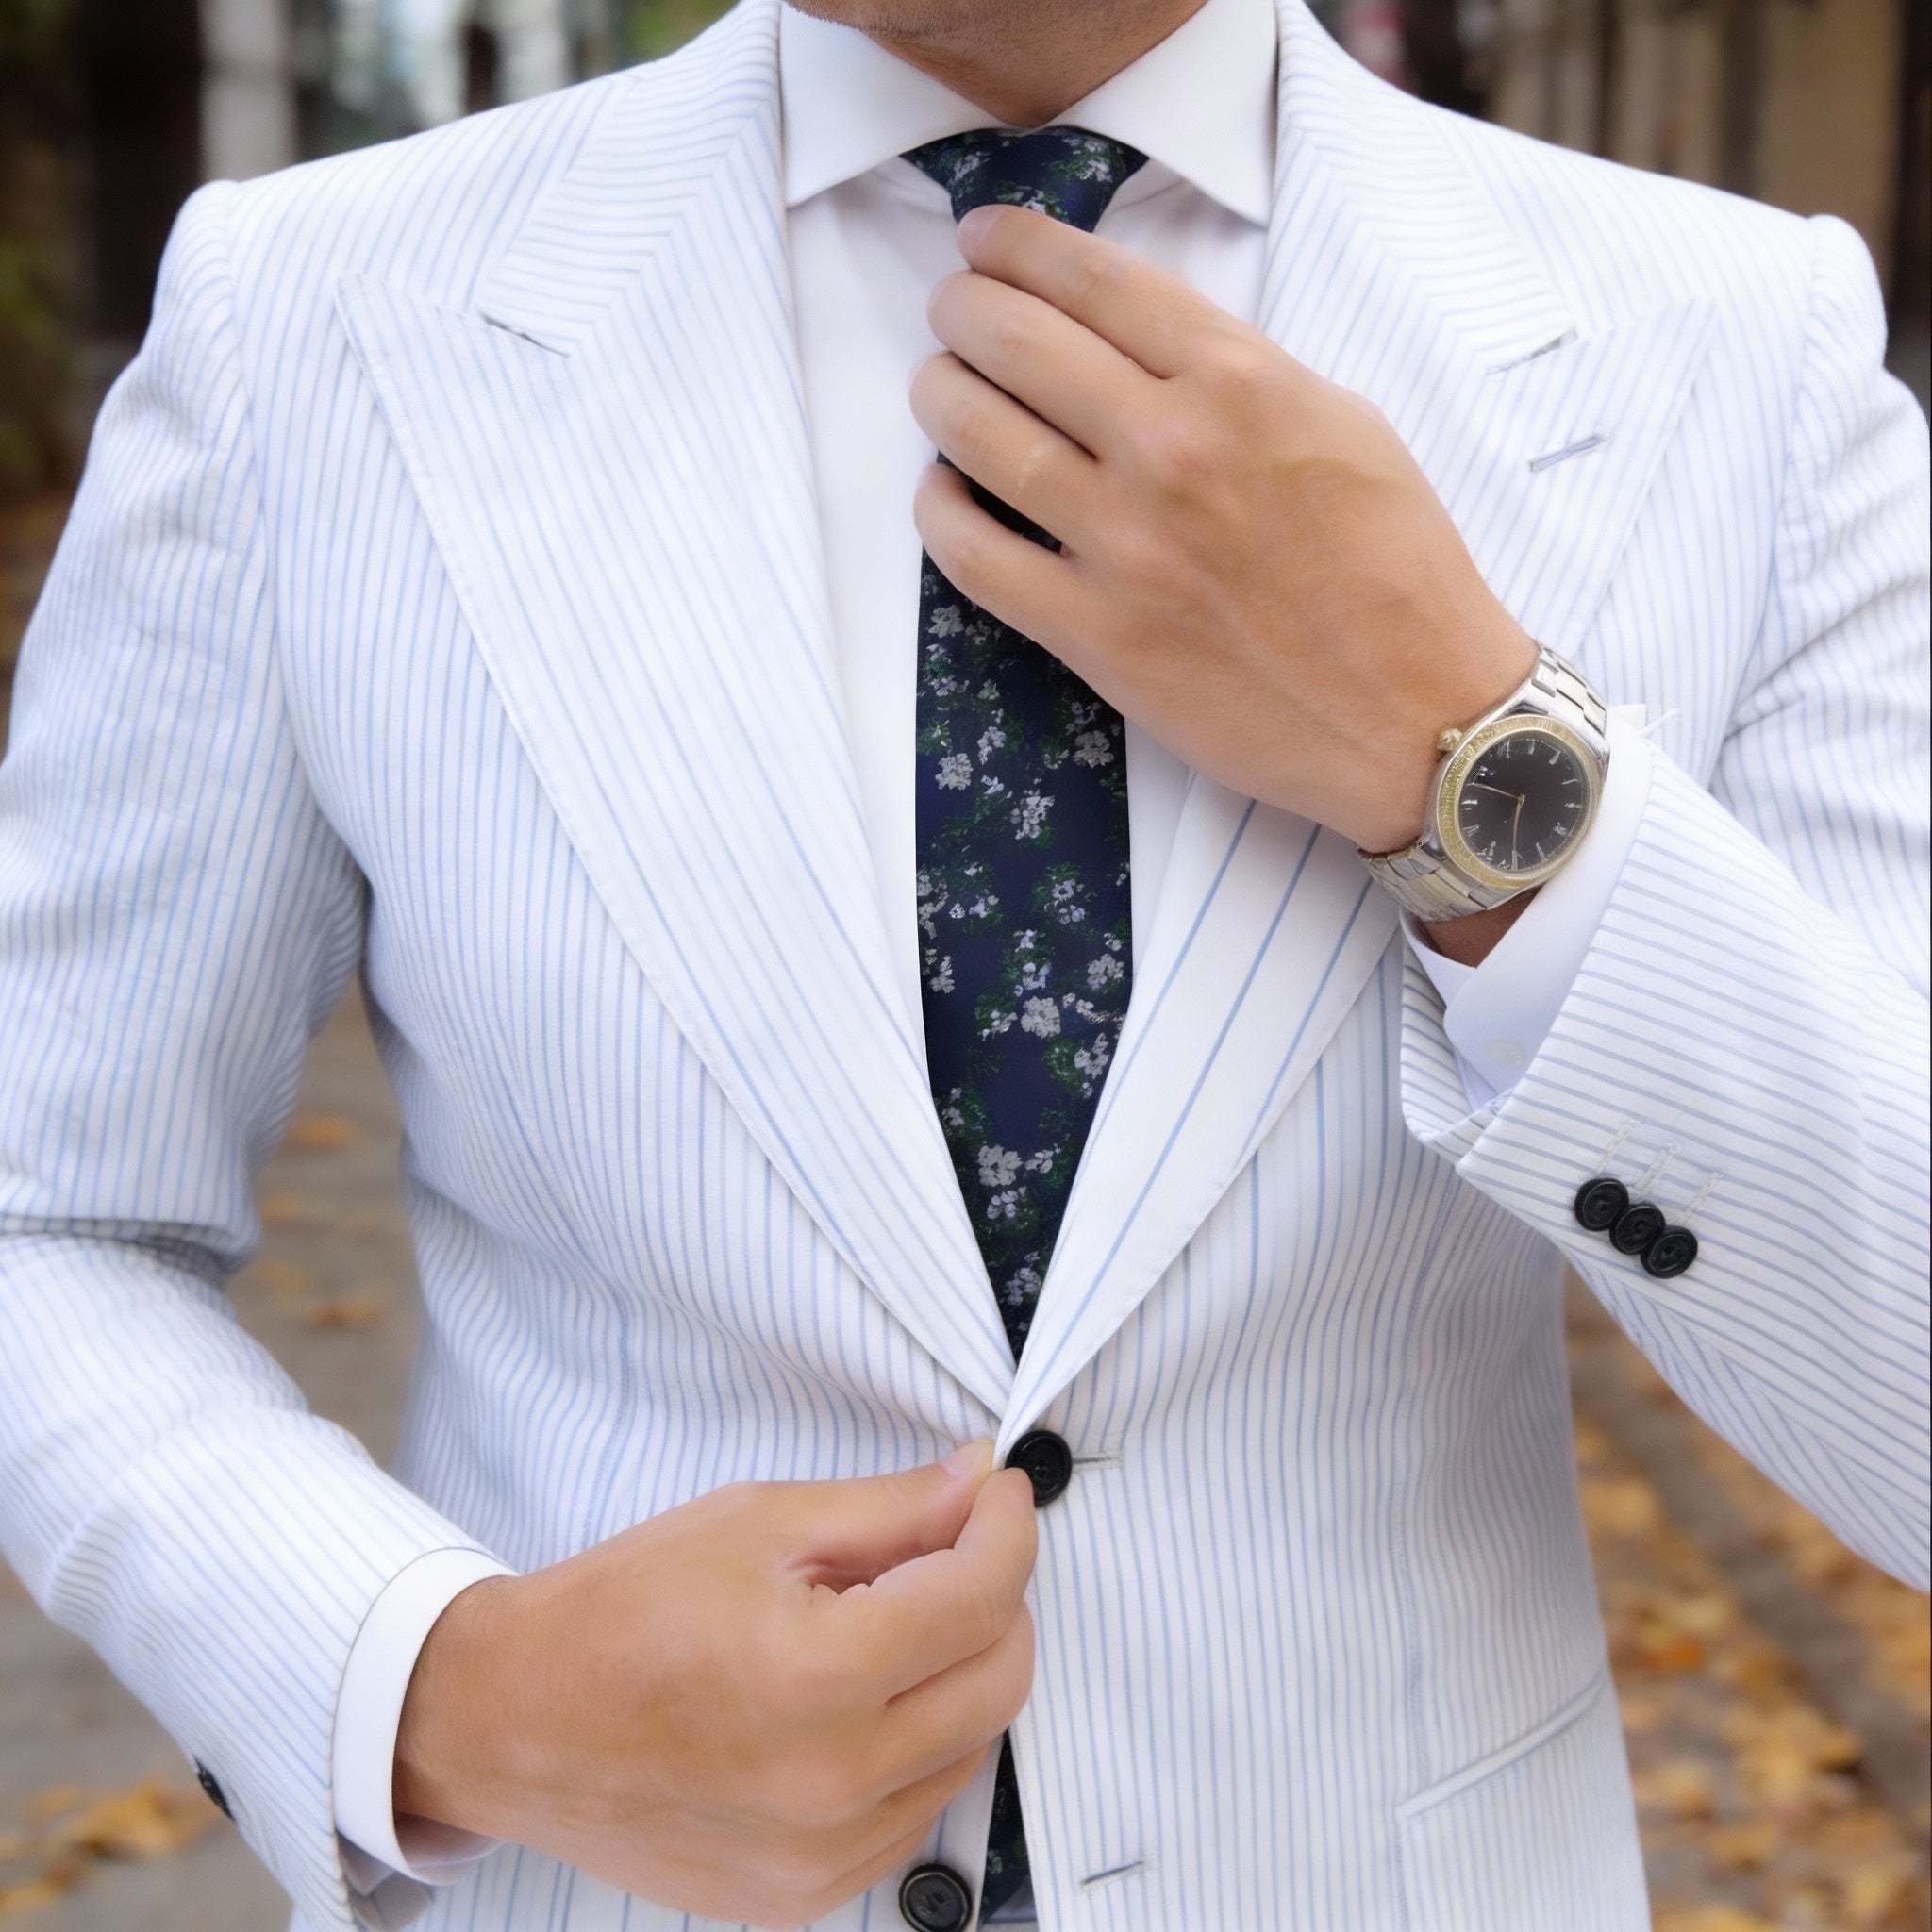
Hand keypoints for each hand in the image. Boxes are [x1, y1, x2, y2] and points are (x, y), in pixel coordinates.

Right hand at [394, 1444, 1035, 1928]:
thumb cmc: (620, 1610)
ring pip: (970, 1751)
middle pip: (999, 1682)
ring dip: (964, 1673)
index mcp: (817, 1677)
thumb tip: (978, 1482)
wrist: (513, 1720)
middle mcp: (832, 1782)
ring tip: (896, 1621)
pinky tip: (868, 1699)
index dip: (1007, 1528)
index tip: (999, 1493)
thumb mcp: (757, 1524)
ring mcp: (821, 1857)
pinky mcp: (803, 1896)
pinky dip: (921, 1747)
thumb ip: (887, 1509)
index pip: (981, 1598)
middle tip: (958, 1545)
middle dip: (999, 1598)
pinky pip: (914, 1815)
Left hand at [909, 205, 1537, 857]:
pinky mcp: (1096, 634)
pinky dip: (940, 512)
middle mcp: (1173, 449)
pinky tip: (943, 493)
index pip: (1096, 281)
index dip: (1020, 245)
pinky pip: (976, 558)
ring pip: (980, 437)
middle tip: (951, 309)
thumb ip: (1242, 374)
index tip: (984, 237)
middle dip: (964, 308)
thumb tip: (1144, 347)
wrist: (1419, 715)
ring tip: (936, 384)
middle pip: (1019, 342)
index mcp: (1242, 382)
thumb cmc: (1397, 571)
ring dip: (939, 395)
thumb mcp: (1344, 425)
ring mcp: (1126, 545)